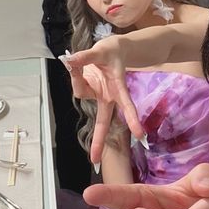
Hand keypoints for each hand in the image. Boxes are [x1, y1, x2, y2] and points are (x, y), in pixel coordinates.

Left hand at [63, 39, 143, 163]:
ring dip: (77, 76)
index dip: (132, 118)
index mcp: (118, 87)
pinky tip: (75, 64)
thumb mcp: (100, 50)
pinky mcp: (89, 90)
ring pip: (81, 91)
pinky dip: (75, 74)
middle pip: (103, 121)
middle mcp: (108, 96)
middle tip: (95, 160)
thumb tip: (69, 62)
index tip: (140, 134)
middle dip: (98, 140)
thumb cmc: (112, 51)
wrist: (114, 49)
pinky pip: (77, 85)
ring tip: (78, 60)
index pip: (126, 104)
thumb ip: (85, 57)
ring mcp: (97, 94)